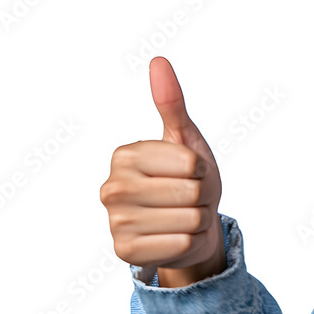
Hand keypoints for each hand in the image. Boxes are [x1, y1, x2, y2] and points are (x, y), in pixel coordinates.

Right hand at [100, 56, 225, 286]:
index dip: (201, 169)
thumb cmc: (188, 179)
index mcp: (125, 156)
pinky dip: (189, 242)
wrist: (189, 225)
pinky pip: (181, 244)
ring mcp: (115, 222)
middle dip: (201, 196)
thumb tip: (159, 61)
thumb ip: (172, 103)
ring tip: (183, 216)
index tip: (189, 172)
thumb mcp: (186, 139)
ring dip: (197, 220)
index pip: (190, 163)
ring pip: (189, 219)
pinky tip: (176, 237)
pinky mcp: (125, 252)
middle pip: (191, 192)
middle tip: (187, 198)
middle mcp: (111, 187)